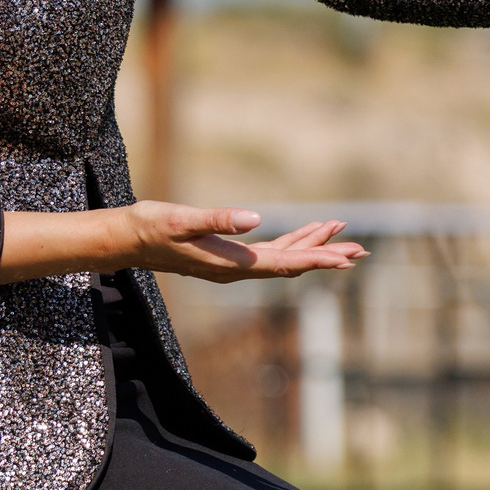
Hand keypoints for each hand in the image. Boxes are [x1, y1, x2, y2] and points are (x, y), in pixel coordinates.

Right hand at [121, 204, 365, 282]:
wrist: (128, 240)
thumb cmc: (153, 227)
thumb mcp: (182, 220)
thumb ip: (218, 220)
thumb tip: (255, 220)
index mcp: (232, 264)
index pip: (283, 263)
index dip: (316, 259)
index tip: (345, 259)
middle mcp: (238, 270)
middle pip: (292, 264)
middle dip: (327, 256)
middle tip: (361, 251)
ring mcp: (235, 265)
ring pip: (285, 258)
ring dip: (314, 247)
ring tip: (345, 237)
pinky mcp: (230, 255)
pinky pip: (271, 251)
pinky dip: (294, 241)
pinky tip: (308, 232)